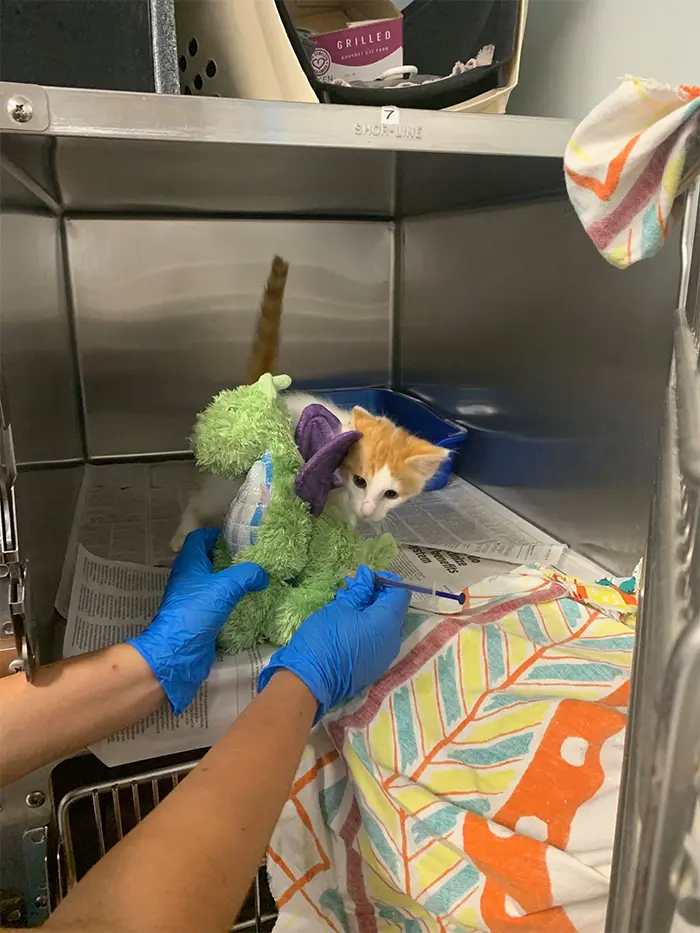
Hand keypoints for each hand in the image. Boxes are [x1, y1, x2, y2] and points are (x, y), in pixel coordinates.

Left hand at [127, 528, 267, 713]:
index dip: (216, 534)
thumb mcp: (225, 587)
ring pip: (211, 579)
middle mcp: (187, 577)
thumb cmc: (196, 612)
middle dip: (227, 555)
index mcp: (189, 563)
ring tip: (252, 577)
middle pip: (206, 558)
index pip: (199, 537)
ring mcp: (191, 596)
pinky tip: (244, 600)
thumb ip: (247, 575)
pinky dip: (228, 596)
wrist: (177, 651)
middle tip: (250, 557)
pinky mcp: (197, 614)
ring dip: (229, 577)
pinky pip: (214, 598)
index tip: (237, 538)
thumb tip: (263, 573)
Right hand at [258, 565, 409, 720]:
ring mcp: (384, 655)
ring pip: (383, 624)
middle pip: (392, 609)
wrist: (310, 680)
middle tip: (351, 584)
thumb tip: (367, 576)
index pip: (400, 593)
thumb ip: (360, 590)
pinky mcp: (372, 665)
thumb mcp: (341, 607)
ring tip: (344, 599)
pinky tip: (345, 618)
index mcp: (388, 623)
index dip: (385, 580)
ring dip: (368, 608)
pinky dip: (365, 625)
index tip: (365, 576)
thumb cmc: (326, 638)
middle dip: (374, 593)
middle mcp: (392, 640)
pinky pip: (376, 638)